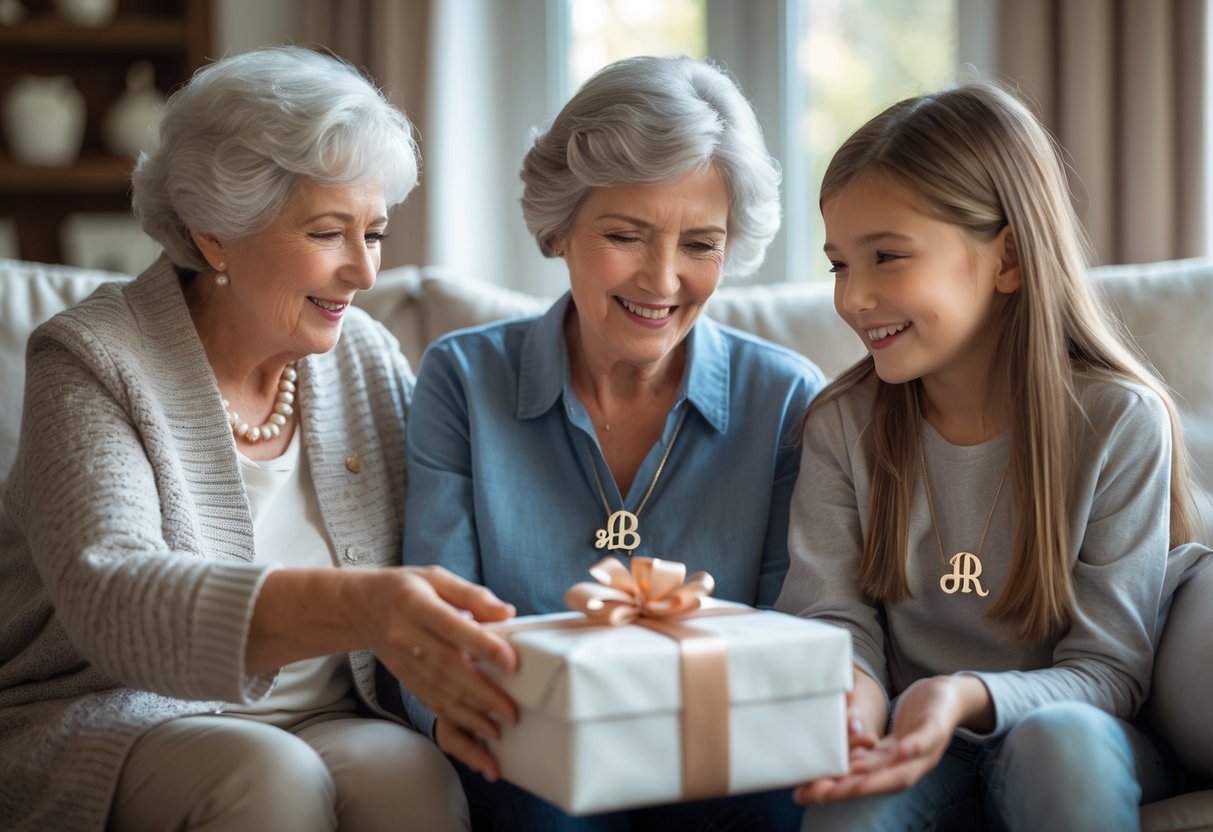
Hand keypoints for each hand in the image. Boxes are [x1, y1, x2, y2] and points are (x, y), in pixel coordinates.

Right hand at [343, 566, 519, 773]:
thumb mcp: (436, 578)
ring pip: (436, 690)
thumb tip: (506, 612)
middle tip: (509, 711)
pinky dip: (451, 715)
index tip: (510, 661)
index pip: (451, 626)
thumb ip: (472, 594)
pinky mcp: (402, 676)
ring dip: (468, 713)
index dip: (481, 645)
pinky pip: (426, 698)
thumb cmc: (405, 588)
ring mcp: (401, 659)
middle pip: (445, 667)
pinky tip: (472, 726)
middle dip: (480, 692)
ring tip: (495, 729)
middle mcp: (405, 635)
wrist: (360, 606)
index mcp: (415, 604)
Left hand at [794, 675, 980, 803]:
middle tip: (805, 794)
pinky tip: (821, 766)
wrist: (946, 696)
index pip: (886, 780)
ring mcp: (892, 759)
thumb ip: (925, 738)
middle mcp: (901, 766)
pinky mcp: (885, 749)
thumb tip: (908, 752)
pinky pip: (859, 760)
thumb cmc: (943, 705)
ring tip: (804, 787)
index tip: (840, 790)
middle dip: (837, 790)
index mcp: (916, 763)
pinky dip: (842, 764)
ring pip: (858, 774)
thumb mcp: (937, 720)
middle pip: (866, 782)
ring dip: (833, 781)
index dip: (863, 786)